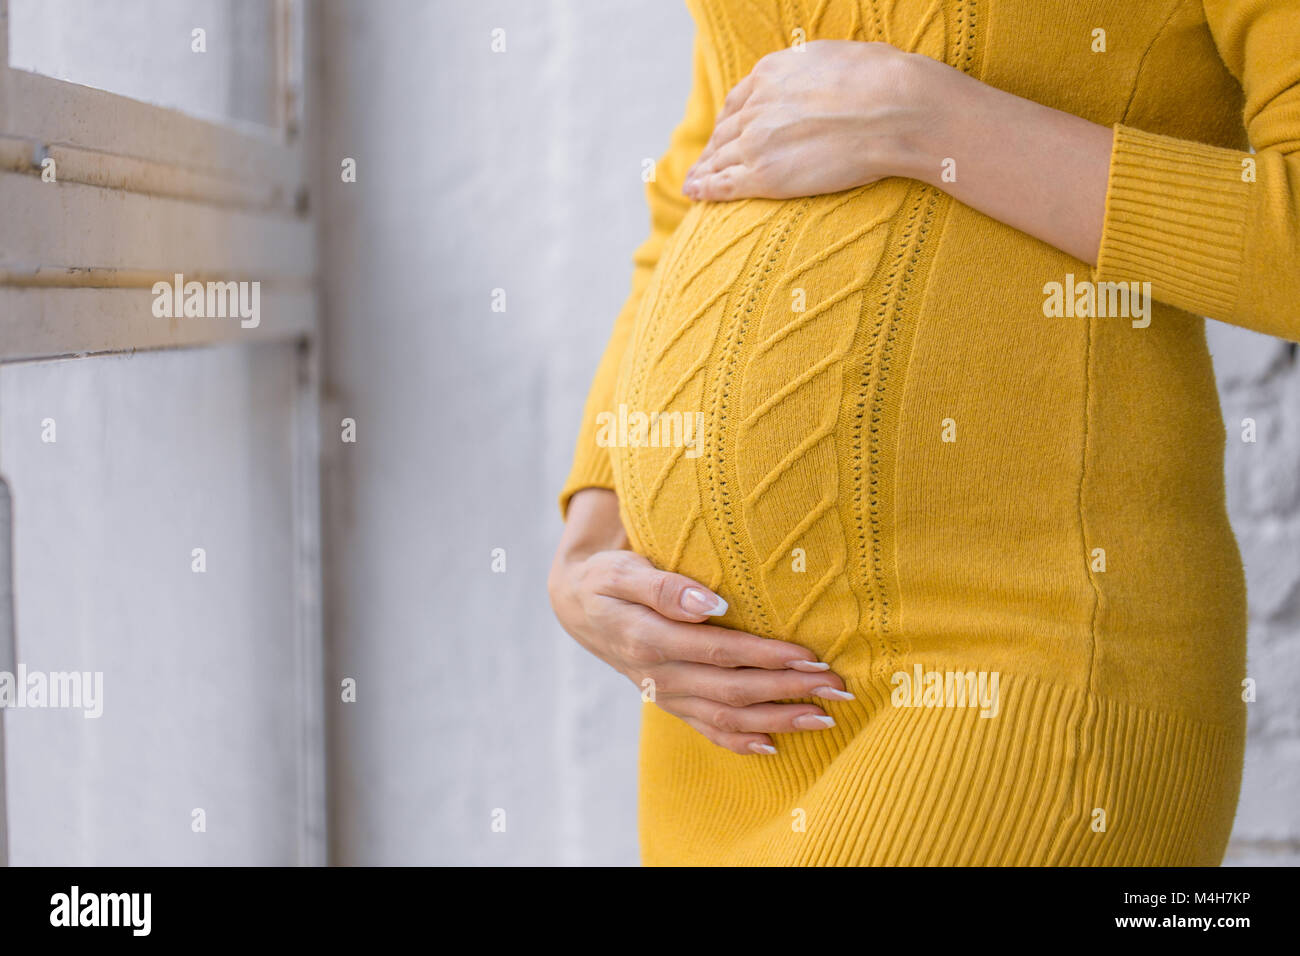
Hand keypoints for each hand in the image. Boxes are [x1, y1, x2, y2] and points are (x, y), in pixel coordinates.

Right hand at [549, 489, 851, 754]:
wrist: (577, 604)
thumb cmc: (607, 577)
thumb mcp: (624, 570)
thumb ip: (664, 587)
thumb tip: (711, 604)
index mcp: (649, 640)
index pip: (720, 653)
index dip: (768, 657)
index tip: (812, 655)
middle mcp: (659, 676)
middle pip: (733, 691)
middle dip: (789, 691)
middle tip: (838, 687)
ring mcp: (665, 695)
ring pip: (727, 718)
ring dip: (778, 720)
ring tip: (825, 717)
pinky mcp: (670, 703)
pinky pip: (707, 731)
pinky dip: (741, 743)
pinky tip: (776, 746)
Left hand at [682, 40, 933, 201]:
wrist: (896, 109)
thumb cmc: (884, 82)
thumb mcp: (837, 59)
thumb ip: (814, 74)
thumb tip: (821, 79)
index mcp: (771, 73)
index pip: (739, 100)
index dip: (729, 119)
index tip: (724, 130)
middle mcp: (756, 105)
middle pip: (725, 130)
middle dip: (713, 147)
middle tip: (705, 162)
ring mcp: (756, 141)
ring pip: (718, 158)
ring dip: (703, 170)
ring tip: (694, 181)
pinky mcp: (764, 175)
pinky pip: (724, 184)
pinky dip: (705, 188)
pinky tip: (694, 193)